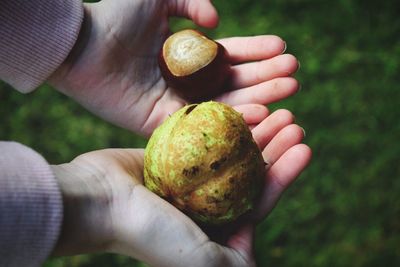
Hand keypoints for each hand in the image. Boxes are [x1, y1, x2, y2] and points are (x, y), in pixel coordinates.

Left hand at [49, 0, 298, 136]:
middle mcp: (185, 83)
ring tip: (289, 92)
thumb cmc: (114, 17)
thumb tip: (217, 22)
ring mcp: (176, 105)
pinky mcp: (165, 124)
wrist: (82, 45)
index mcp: (186, 56)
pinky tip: (262, 113)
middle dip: (265, 77)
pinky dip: (235, 120)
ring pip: (226, 104)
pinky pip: (206, 124)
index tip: (283, 49)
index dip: (257, 53)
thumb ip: (190, 2)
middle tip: (294, 75)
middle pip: (233, 82)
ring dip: (259, 98)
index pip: (229, 56)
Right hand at [50, 105, 310, 266]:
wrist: (97, 201)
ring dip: (255, 132)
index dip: (285, 174)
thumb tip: (260, 259)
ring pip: (229, 153)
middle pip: (248, 173)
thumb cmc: (148, 233)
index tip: (305, 146)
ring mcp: (187, 181)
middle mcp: (202, 206)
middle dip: (275, 148)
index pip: (259, 201)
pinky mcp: (171, 158)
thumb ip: (235, 263)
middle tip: (293, 121)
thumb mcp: (201, 261)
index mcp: (214, 231)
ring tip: (278, 109)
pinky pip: (205, 138)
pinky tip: (243, 107)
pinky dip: (224, 124)